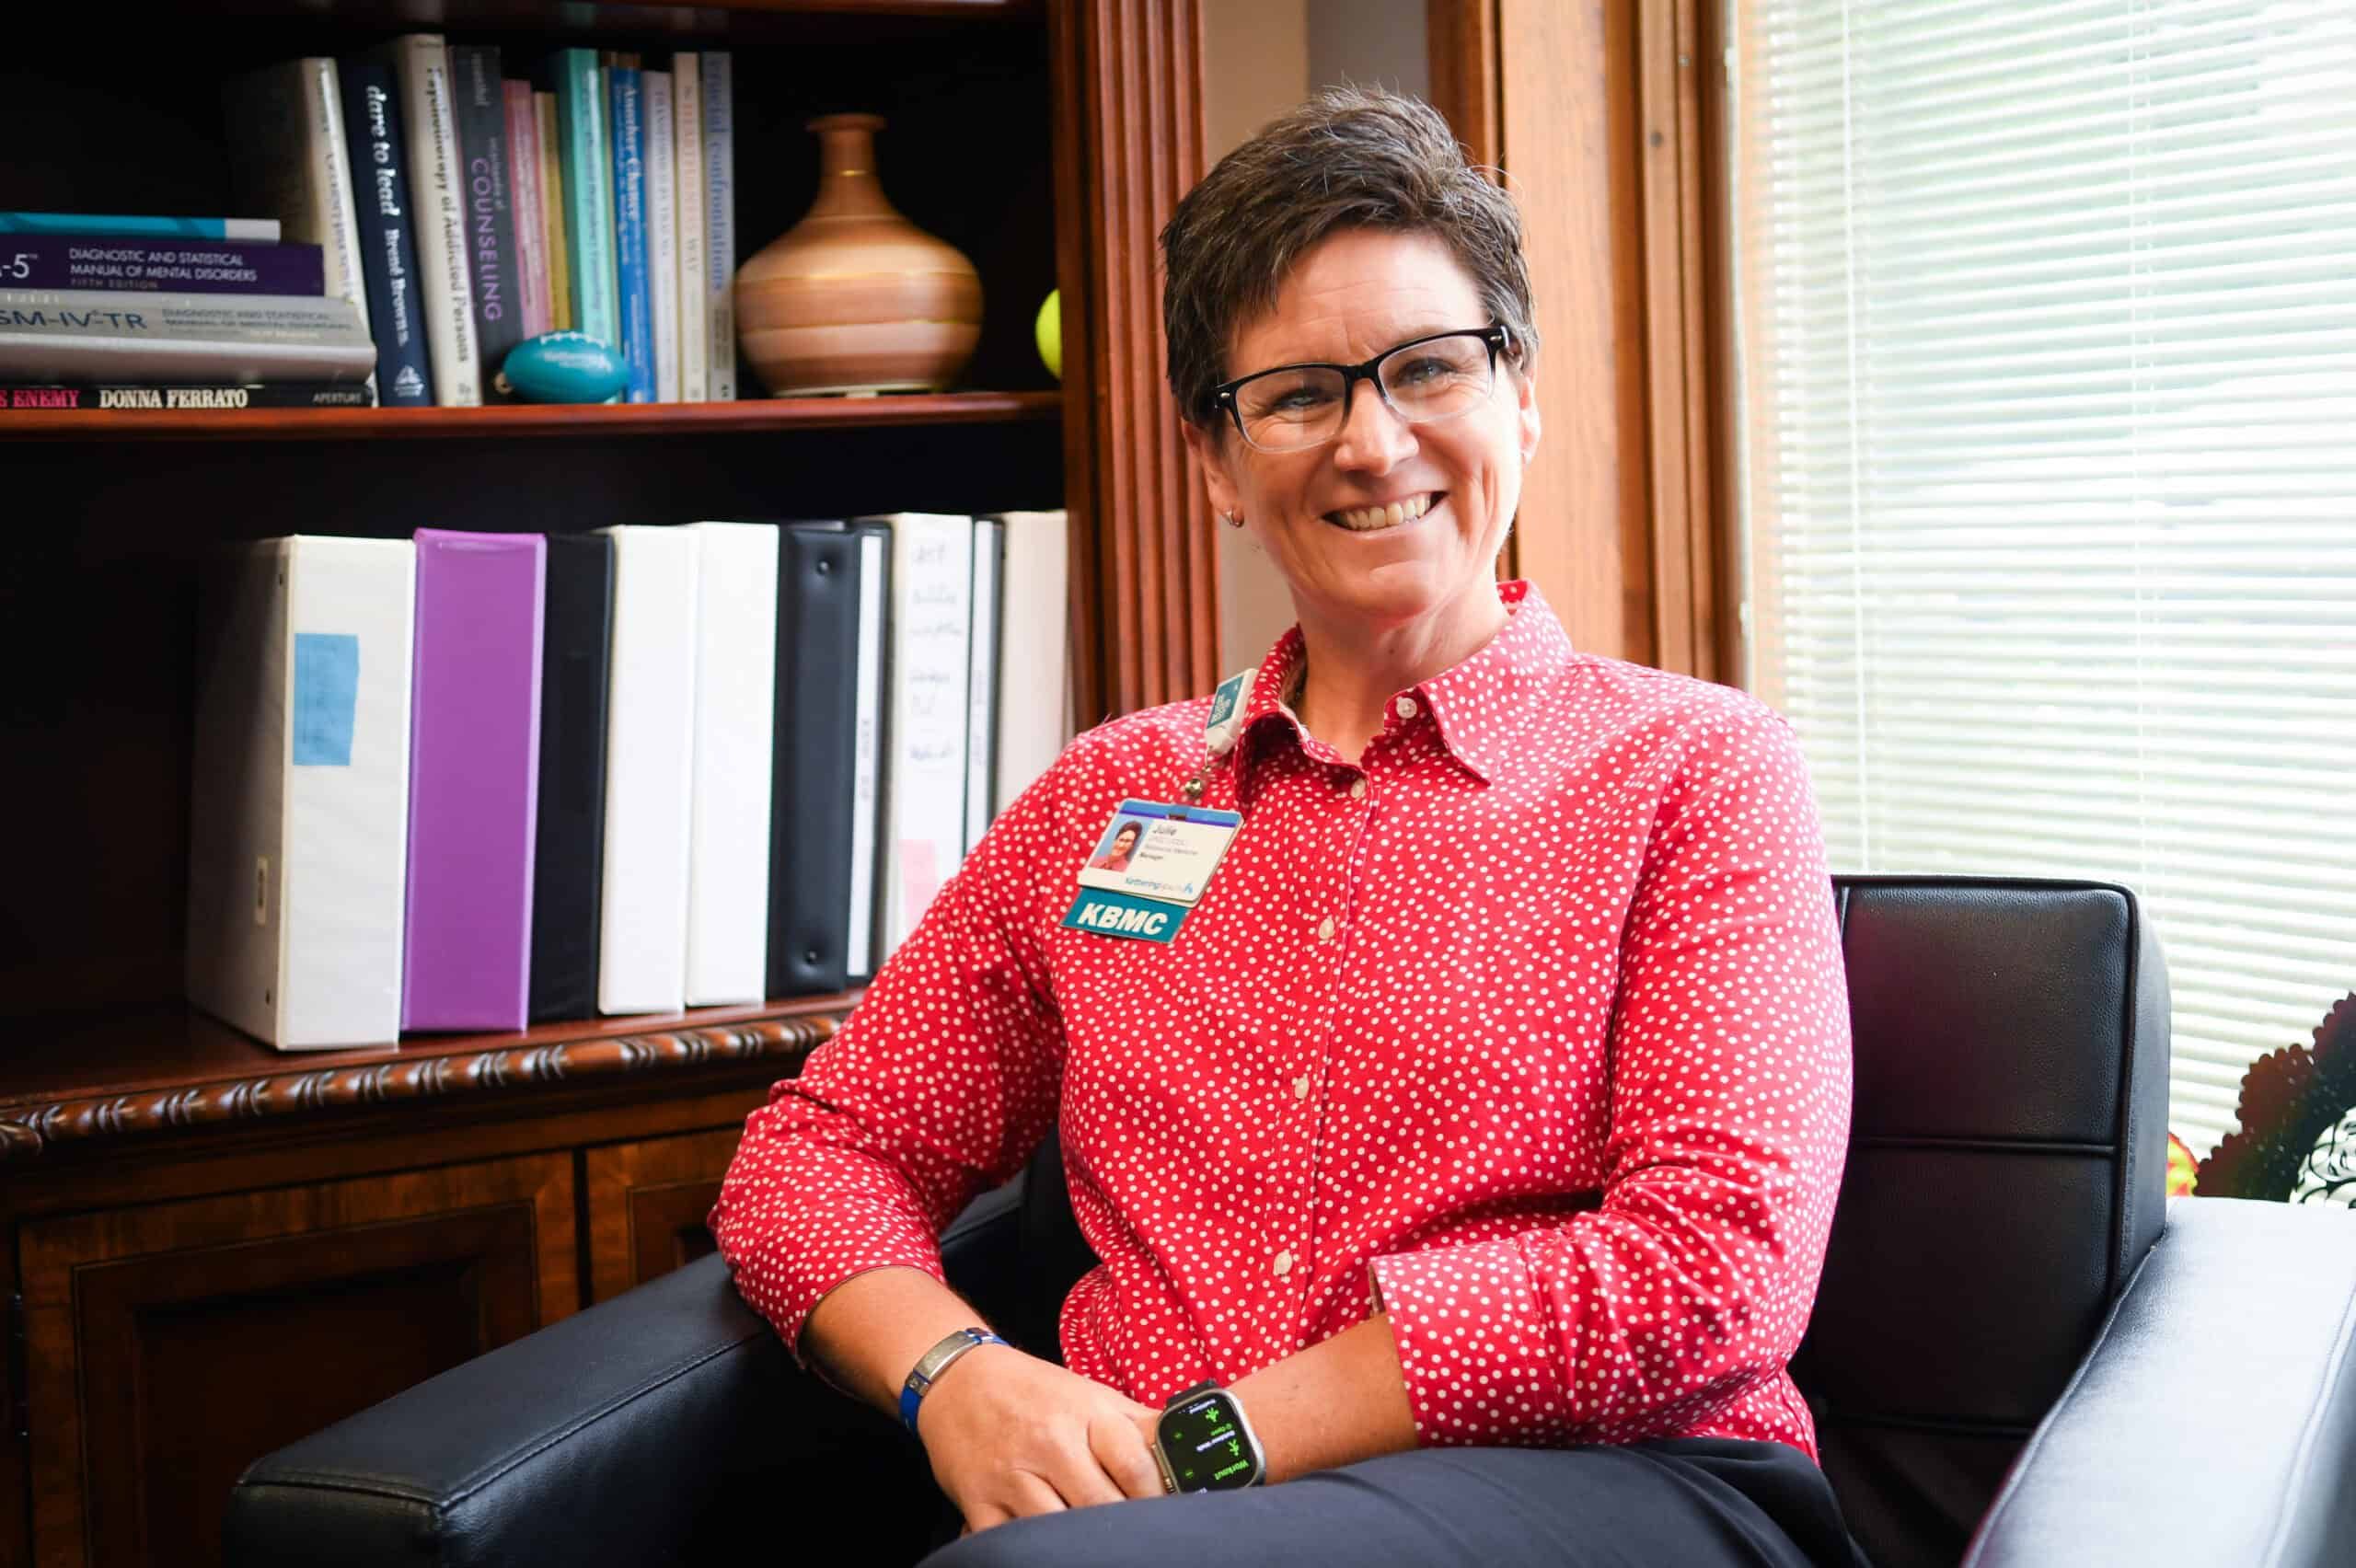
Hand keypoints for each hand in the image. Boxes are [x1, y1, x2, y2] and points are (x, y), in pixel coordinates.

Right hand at [917, 1344, 1165, 1532]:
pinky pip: (1011, 1542)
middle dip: (1122, 1526)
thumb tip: (1191, 1446)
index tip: (1165, 1513)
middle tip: (1137, 1540)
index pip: (1135, 1463)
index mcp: (1085, 1414)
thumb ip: (1138, 1424)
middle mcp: (1049, 1442)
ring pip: (1058, 1529)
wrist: (958, 1380)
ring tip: (1098, 1547)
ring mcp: (1012, 1474)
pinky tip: (1049, 1548)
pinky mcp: (979, 1501)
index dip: (1157, 1495)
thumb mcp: (1091, 1395)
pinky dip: (1030, 1550)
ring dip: (1080, 1542)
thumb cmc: (1035, 1392)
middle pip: (1101, 1504)